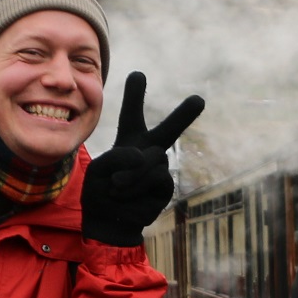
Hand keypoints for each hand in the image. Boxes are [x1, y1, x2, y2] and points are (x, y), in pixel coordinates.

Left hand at [83, 72, 203, 246]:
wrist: (108, 223)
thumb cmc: (100, 193)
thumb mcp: (98, 169)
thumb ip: (119, 156)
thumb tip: (147, 156)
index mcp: (129, 142)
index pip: (133, 115)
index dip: (135, 96)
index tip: (138, 74)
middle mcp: (147, 152)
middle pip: (169, 130)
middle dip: (184, 114)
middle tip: (199, 100)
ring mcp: (159, 169)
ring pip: (154, 158)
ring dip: (133, 173)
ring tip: (116, 187)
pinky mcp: (165, 186)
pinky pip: (157, 176)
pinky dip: (137, 185)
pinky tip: (126, 194)